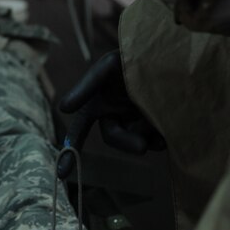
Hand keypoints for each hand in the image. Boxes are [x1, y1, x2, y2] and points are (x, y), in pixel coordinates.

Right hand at [56, 51, 163, 178]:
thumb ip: (86, 87)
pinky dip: (160, 139)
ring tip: (160, 127)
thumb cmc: (132, 56)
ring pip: (136, 141)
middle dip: (126, 143)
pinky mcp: (157, 126)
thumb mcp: (108, 67)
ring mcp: (137, 122)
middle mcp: (115, 116)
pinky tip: (167, 132)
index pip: (79, 130)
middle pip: (114, 138)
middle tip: (142, 147)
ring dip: (146, 139)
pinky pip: (155, 141)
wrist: (168, 54)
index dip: (70, 153)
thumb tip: (62, 108)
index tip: (61, 175)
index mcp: (97, 104)